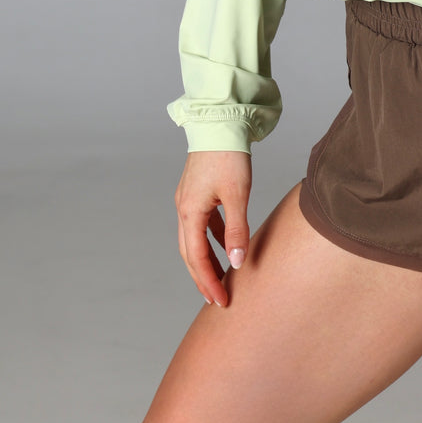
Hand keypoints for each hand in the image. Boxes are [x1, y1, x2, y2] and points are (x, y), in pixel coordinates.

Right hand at [174, 150, 252, 307]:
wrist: (220, 122)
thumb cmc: (228, 155)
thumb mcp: (237, 195)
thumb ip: (237, 231)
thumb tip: (237, 263)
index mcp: (190, 212)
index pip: (197, 258)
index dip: (208, 282)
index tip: (220, 301)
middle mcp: (184, 208)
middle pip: (190, 253)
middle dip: (203, 278)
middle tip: (217, 299)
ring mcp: (188, 199)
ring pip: (193, 239)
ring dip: (206, 260)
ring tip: (221, 277)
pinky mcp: (197, 191)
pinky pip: (202, 223)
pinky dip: (211, 238)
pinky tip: (225, 244)